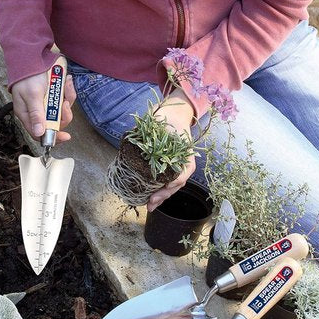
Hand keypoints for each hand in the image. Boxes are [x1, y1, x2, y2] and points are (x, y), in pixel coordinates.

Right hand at [11, 69, 76, 141]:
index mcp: (28, 115)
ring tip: (66, 86)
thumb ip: (36, 114)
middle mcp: (38, 113)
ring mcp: (48, 104)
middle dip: (64, 115)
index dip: (53, 137)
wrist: (32, 56)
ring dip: (68, 99)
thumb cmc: (27, 76)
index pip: (40, 134)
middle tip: (65, 103)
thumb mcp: (32, 95)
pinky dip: (69, 90)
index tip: (66, 136)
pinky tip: (68, 80)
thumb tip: (39, 133)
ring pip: (63, 111)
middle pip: (56, 124)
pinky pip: (66, 99)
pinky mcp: (55, 96)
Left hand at [147, 88, 195, 212]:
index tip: (162, 188)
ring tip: (149, 205)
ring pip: (172, 185)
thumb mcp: (160, 119)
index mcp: (185, 152)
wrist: (175, 112)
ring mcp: (179, 165)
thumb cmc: (169, 116)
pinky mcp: (172, 167)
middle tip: (150, 202)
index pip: (182, 173)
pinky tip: (151, 198)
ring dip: (161, 196)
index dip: (172, 183)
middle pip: (176, 183)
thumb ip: (150, 130)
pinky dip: (159, 191)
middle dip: (163, 195)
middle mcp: (184, 161)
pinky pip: (168, 182)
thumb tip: (134, 140)